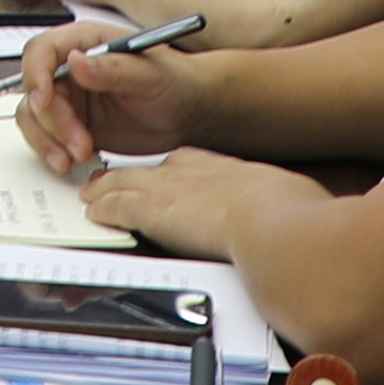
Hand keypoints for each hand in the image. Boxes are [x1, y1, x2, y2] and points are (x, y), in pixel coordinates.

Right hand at [18, 16, 208, 174]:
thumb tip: (75, 61)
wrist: (188, 114)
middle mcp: (69, 69)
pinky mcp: (71, 125)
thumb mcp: (148, 74)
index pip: (41, 51)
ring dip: (48, 140)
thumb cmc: (174, 83)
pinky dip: (54, 151)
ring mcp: (69, 98)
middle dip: (51, 122)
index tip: (43, 102)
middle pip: (34, 91)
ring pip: (34, 117)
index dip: (35, 75)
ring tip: (75, 158)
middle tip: (79, 145)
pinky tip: (75, 162)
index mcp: (84, 43)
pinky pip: (46, 137)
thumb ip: (112, 68)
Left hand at [81, 147, 277, 260]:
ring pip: (123, 185)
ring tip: (91, 194)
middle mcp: (186, 173)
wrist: (271, 220)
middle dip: (125, 177)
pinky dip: (103, 209)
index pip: (182, 164)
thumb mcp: (281, 196)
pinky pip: (116, 207)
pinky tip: (94, 213)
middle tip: (108, 180)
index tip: (159, 175)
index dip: (165, 172)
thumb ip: (275, 201)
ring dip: (104, 191)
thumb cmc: (286, 211)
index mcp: (217, 167)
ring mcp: (167, 190)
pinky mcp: (152, 212)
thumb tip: (292, 211)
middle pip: (146, 172)